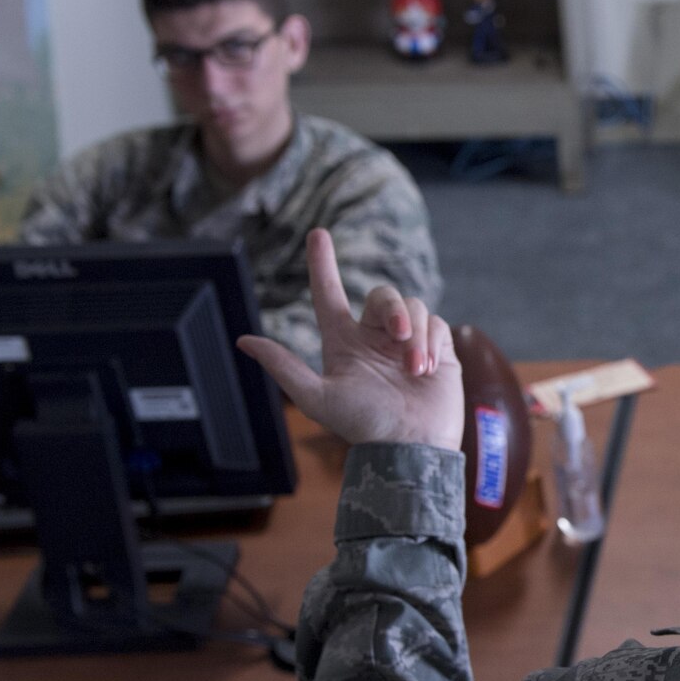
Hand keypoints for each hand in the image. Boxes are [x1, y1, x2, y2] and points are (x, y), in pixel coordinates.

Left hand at [237, 228, 462, 450]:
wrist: (411, 447)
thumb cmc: (363, 426)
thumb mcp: (317, 398)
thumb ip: (284, 367)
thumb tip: (242, 341)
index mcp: (344, 343)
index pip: (329, 295)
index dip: (322, 264)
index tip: (317, 233)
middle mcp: (374, 338)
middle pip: (383, 295)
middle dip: (392, 310)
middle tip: (397, 337)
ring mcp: (407, 343)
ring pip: (412, 307)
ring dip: (414, 334)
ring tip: (416, 369)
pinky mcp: (437, 350)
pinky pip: (436, 323)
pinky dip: (432, 341)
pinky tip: (428, 368)